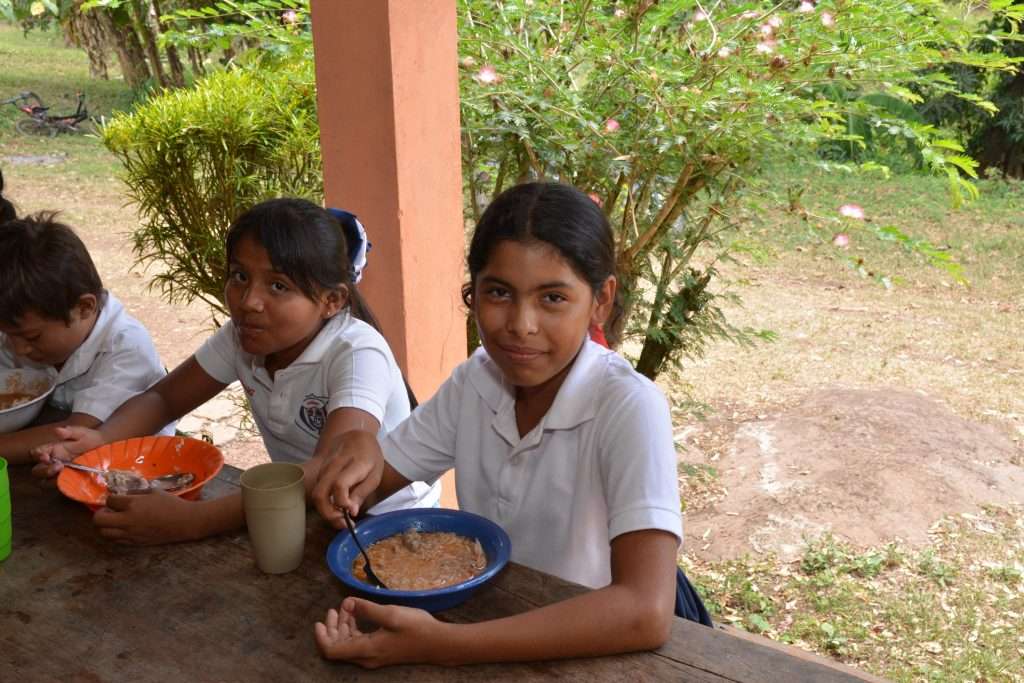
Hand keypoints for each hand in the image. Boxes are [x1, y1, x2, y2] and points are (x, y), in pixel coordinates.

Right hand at [30, 425, 104, 481]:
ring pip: (45, 481)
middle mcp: (53, 462)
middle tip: (58, 466)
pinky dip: (60, 486)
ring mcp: (60, 473)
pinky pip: (59, 487)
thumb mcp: (81, 433)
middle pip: (38, 471)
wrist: (105, 447)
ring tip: (63, 472)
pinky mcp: (68, 481)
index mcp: (52, 450)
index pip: (37, 454)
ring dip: (50, 479)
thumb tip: (57, 430)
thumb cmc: (90, 439)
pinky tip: (69, 481)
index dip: (37, 455)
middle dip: (44, 470)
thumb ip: (70, 432)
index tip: (44, 455)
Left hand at [93, 490, 204, 544]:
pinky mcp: (135, 542)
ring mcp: (130, 533)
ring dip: (106, 525)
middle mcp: (127, 520)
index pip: (109, 501)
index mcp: (132, 504)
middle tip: (109, 511)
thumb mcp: (154, 491)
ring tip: (116, 521)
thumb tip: (124, 495)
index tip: (118, 499)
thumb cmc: (171, 504)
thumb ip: (136, 493)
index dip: (112, 499)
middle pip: (99, 520)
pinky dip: (116, 534)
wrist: (184, 522)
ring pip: (104, 532)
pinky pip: (116, 540)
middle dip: (100, 514)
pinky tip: (124, 528)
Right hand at [311, 432, 384, 524]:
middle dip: (328, 514)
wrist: (357, 435)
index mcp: (354, 463)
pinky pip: (317, 489)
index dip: (341, 503)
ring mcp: (324, 466)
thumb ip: (362, 492)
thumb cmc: (370, 456)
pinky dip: (324, 502)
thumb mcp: (375, 475)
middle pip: (320, 493)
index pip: (339, 484)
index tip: (351, 514)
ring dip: (325, 510)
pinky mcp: (319, 470)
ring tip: (341, 517)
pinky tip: (336, 507)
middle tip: (343, 524)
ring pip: (316, 493)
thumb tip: (351, 512)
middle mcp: (334, 464)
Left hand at [313, 597, 444, 666]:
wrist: (437, 643)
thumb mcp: (391, 614)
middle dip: (332, 628)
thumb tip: (347, 603)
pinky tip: (358, 616)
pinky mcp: (380, 653)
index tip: (319, 620)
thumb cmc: (416, 628)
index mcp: (365, 650)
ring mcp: (373, 657)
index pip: (332, 650)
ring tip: (346, 608)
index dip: (322, 636)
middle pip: (338, 647)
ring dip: (343, 628)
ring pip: (348, 645)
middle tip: (335, 609)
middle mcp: (366, 658)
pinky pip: (358, 644)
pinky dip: (353, 630)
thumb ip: (367, 609)